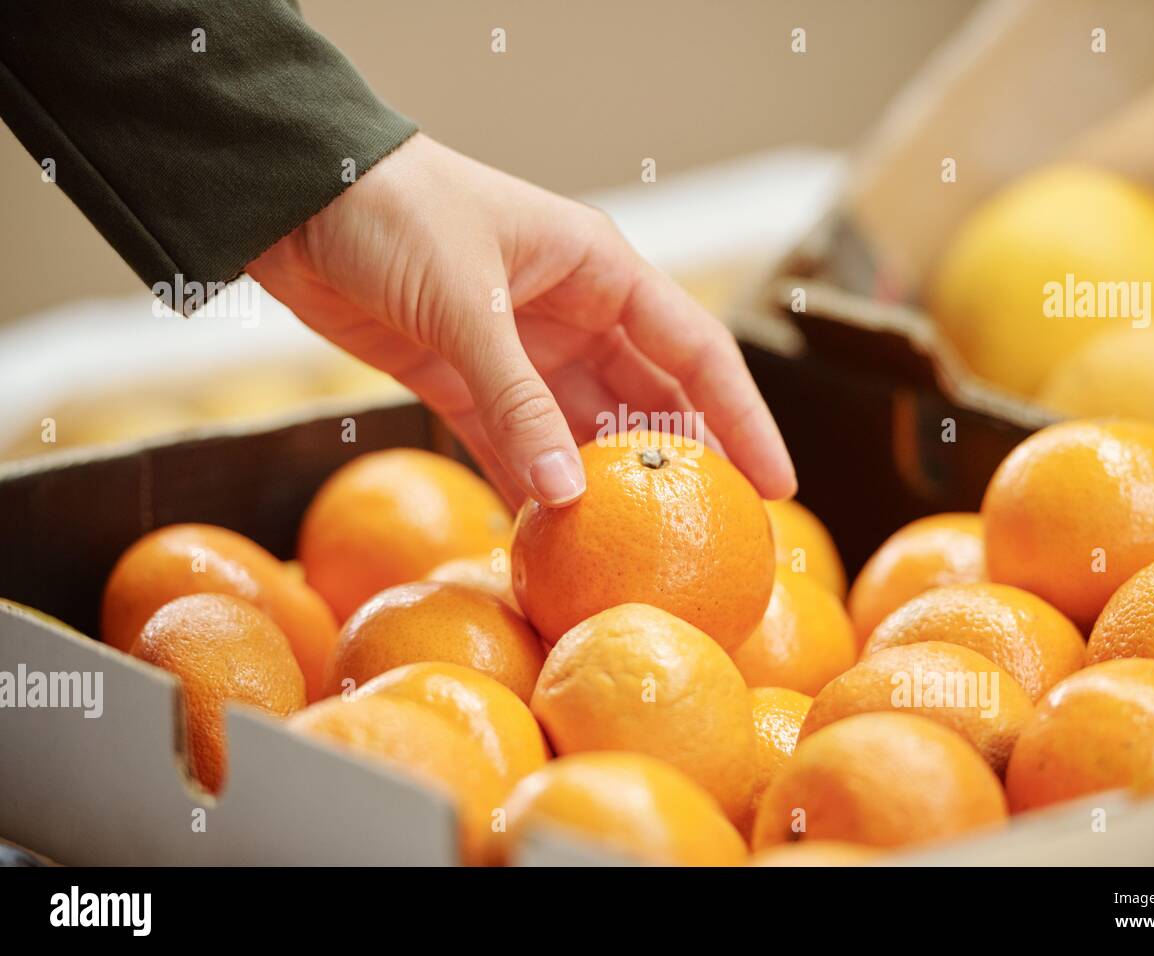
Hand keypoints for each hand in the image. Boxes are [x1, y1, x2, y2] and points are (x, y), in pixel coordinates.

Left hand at [248, 134, 795, 508]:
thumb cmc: (391, 211)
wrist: (294, 196)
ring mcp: (518, 349)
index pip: (695, 351)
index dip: (742, 419)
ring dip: (601, 484)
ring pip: (580, 429)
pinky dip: (532, 484)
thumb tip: (570, 496)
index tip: (776, 485)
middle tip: (714, 532)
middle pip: (648, 398)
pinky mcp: (462, 378)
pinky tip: (550, 532)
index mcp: (598, 269)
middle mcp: (571, 311)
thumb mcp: (465, 303)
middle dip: (680, 463)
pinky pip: (513, 443)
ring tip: (634, 549)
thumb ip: (519, 402)